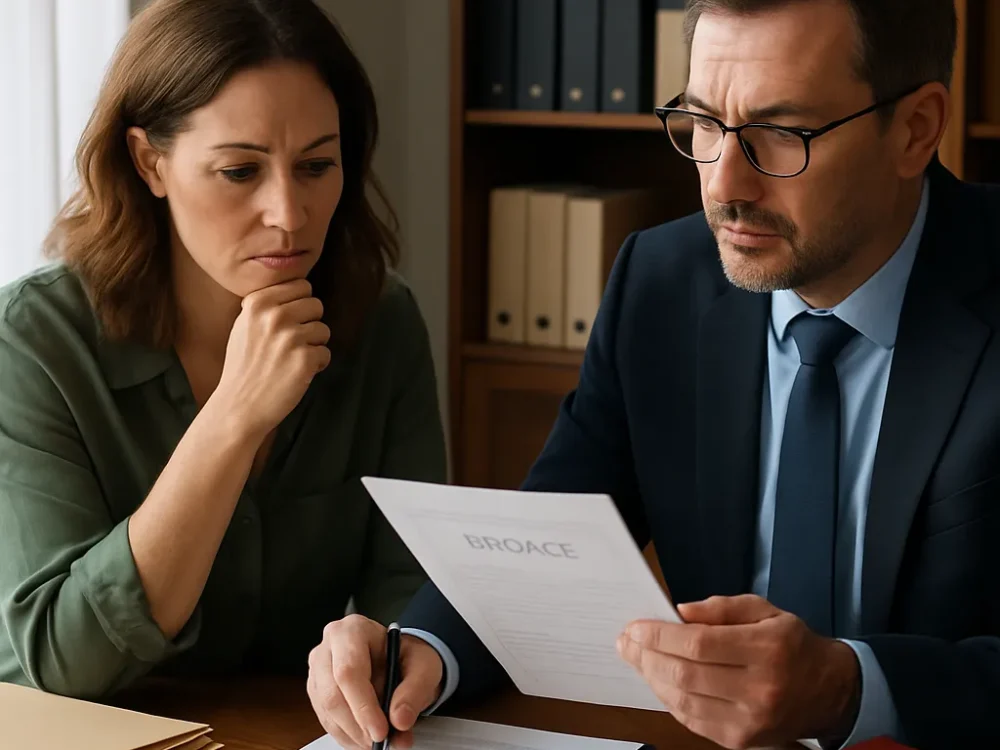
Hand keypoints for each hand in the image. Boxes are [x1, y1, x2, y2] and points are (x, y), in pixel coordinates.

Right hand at [213, 279, 330, 440]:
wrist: (239, 406)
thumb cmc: (243, 367)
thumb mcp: (244, 325)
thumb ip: (267, 306)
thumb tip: (298, 291)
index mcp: (258, 303)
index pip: (301, 285)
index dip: (299, 305)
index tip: (289, 321)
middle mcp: (274, 316)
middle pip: (316, 304)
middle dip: (309, 323)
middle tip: (292, 344)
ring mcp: (291, 337)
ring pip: (324, 329)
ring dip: (314, 345)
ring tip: (293, 359)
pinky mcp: (305, 359)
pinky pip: (326, 353)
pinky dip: (316, 365)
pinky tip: (297, 374)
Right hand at [307, 614, 444, 749]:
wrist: (401, 659)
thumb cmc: (408, 656)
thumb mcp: (424, 667)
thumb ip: (414, 692)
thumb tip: (399, 720)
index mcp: (353, 630)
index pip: (349, 671)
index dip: (363, 706)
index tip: (381, 731)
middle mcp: (329, 647)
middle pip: (332, 694)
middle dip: (358, 725)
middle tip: (381, 741)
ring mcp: (319, 670)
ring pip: (327, 711)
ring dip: (353, 733)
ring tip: (378, 740)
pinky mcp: (317, 691)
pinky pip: (326, 720)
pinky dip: (347, 735)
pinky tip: (365, 736)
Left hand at [617, 595, 860, 749]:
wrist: (829, 692)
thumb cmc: (791, 644)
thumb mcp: (765, 610)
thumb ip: (722, 608)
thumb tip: (680, 612)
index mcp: (766, 649)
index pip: (699, 644)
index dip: (660, 636)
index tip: (635, 627)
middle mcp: (759, 688)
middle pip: (686, 674)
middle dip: (647, 656)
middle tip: (626, 642)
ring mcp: (749, 720)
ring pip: (683, 701)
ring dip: (652, 679)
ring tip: (636, 659)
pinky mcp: (741, 741)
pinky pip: (692, 720)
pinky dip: (668, 700)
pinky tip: (657, 681)